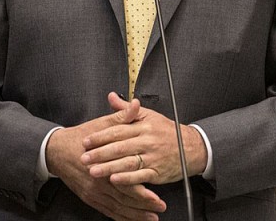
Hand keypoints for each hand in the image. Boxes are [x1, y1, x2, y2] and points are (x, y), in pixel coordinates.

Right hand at [45, 99, 166, 220]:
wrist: (57, 150)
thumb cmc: (82, 137)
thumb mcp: (102, 124)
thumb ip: (122, 117)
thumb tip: (136, 105)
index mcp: (104, 165)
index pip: (126, 182)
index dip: (142, 192)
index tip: (158, 196)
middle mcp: (98, 182)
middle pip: (124, 199)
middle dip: (143, 206)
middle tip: (160, 209)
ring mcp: (93, 192)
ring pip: (117, 207)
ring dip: (134, 215)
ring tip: (151, 218)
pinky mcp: (89, 197)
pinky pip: (107, 211)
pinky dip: (120, 217)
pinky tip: (131, 219)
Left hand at [81, 92, 207, 186]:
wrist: (191, 148)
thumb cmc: (168, 132)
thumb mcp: (150, 115)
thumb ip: (127, 109)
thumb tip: (112, 97)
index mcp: (145, 126)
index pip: (119, 130)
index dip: (101, 136)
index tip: (86, 141)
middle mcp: (148, 141)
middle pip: (121, 147)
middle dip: (100, 153)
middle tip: (84, 157)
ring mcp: (153, 157)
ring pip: (128, 162)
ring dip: (109, 167)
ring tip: (93, 171)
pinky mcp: (157, 171)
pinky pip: (140, 176)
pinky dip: (127, 178)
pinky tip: (115, 179)